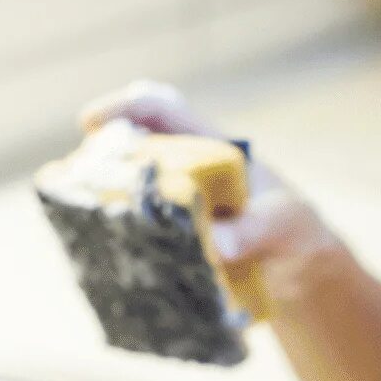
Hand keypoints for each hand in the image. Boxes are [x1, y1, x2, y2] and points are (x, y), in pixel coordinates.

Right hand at [78, 80, 344, 301]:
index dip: (126, 107)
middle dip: (100, 158)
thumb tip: (216, 244)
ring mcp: (173, 207)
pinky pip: (133, 233)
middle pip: (130, 148)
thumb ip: (253, 231)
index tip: (91, 122)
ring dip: (100, 200)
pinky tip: (101, 255)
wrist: (302, 273)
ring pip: (124, 191)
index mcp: (213, 148)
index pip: (163, 110)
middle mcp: (185, 171)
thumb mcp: (283, 227)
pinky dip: (115, 239)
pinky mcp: (169, 242)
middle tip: (78, 180)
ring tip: (80, 219)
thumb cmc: (295, 232)